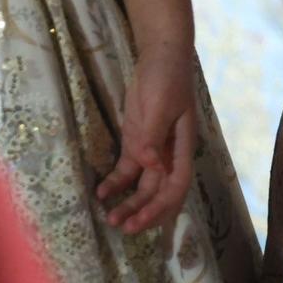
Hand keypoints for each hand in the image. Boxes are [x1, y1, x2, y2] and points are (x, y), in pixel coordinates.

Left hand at [97, 40, 197, 234]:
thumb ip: (153, 136)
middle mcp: (168, 154)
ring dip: (129, 203)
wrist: (159, 55)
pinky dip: (116, 183)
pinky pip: (127, 170)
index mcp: (181, 147)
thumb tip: (149, 167)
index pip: (176, 186)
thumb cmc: (166, 78)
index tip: (140, 220)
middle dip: (143, 212)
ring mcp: (151, 149)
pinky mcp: (136, 141)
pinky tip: (102, 193)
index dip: (160, 207)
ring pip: (142, 185)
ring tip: (110, 218)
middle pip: (159, 192)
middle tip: (121, 227)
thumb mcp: (160, 105)